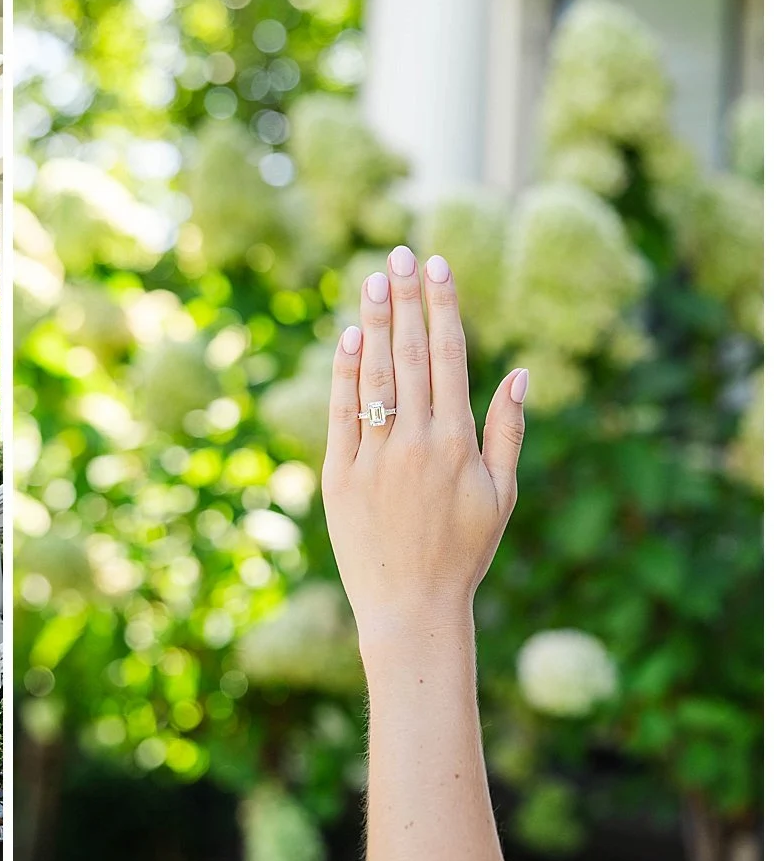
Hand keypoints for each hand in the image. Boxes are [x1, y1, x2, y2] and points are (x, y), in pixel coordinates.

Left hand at [321, 247, 527, 638]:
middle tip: (397, 255)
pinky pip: (340, 415)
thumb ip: (508, 430)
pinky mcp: (338, 477)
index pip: (449, 357)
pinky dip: (343, 375)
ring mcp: (373, 458)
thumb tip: (521, 371)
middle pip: (408, 356)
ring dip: (372, 325)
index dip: (441, 307)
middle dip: (403, 300)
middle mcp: (414, 443)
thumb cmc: (464, 551)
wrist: (411, 606)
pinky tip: (347, 338)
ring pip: (372, 378)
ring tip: (372, 281)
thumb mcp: (501, 494)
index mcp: (456, 443)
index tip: (435, 266)